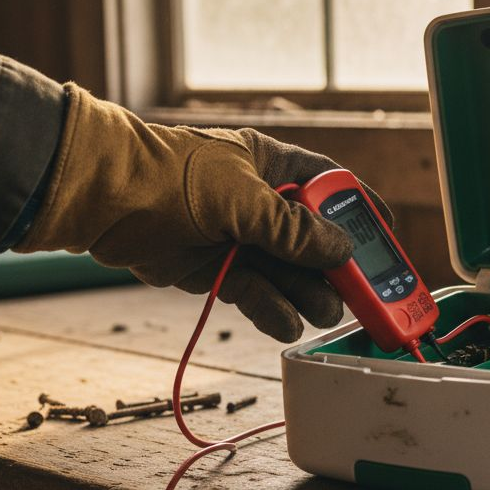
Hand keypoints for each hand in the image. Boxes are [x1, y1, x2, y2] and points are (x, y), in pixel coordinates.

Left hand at [17, 85, 391, 341]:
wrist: (102, 198)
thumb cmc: (173, 177)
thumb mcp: (244, 199)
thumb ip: (295, 230)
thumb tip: (342, 250)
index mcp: (275, 165)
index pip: (332, 188)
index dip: (362, 213)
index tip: (388, 240)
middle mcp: (262, 201)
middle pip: (315, 238)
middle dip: (339, 267)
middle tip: (365, 296)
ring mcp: (239, 237)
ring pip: (288, 271)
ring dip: (309, 293)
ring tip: (325, 314)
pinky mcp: (216, 269)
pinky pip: (256, 292)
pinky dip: (272, 309)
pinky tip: (288, 325)